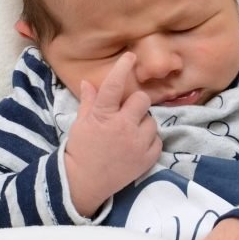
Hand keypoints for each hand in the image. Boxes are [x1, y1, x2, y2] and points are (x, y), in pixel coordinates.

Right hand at [65, 52, 161, 216]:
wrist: (84, 183)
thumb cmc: (81, 150)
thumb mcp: (81, 123)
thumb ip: (89, 101)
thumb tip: (89, 82)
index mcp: (103, 116)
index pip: (114, 86)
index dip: (122, 68)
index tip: (130, 56)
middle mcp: (123, 127)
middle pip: (142, 100)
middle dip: (136, 104)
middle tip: (127, 113)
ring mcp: (137, 144)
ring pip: (151, 121)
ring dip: (142, 124)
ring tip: (130, 134)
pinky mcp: (147, 159)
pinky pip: (157, 140)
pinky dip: (149, 141)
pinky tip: (135, 147)